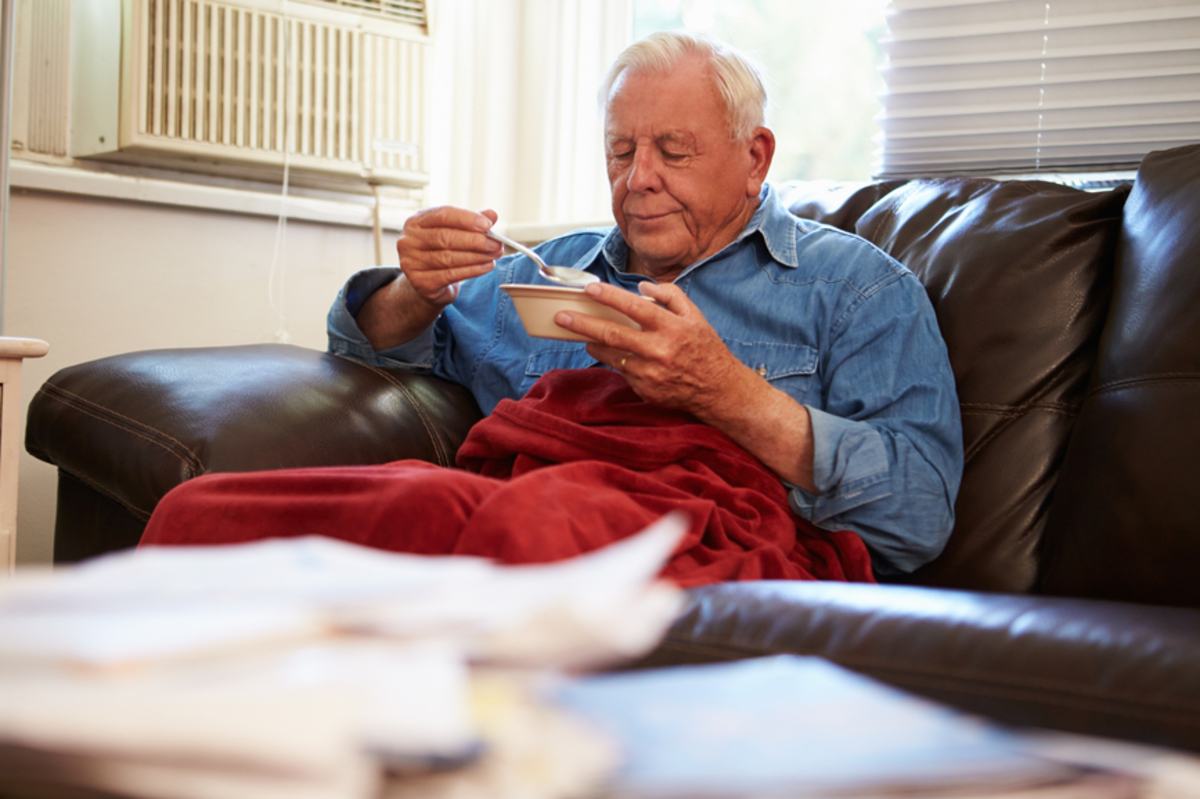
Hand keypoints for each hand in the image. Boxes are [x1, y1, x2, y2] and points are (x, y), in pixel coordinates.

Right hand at [396, 206, 502, 308]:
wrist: (427, 283)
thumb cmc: (441, 251)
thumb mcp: (453, 232)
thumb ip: (471, 223)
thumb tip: (492, 214)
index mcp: (416, 222)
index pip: (442, 215)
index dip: (466, 219)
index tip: (487, 224)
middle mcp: (409, 240)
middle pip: (446, 238)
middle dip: (476, 241)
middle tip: (497, 243)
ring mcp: (412, 263)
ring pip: (449, 258)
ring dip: (477, 256)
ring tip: (495, 254)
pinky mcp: (421, 282)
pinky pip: (451, 275)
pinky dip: (473, 270)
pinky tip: (487, 266)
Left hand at [555, 281, 754, 422]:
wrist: (717, 390)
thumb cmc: (705, 349)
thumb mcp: (695, 316)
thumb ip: (670, 295)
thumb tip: (642, 287)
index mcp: (670, 327)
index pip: (633, 307)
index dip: (608, 297)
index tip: (589, 290)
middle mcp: (657, 350)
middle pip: (611, 334)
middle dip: (582, 324)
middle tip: (562, 317)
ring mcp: (648, 373)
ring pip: (610, 355)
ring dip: (593, 344)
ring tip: (584, 336)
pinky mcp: (643, 389)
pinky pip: (622, 371)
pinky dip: (617, 361)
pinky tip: (619, 356)